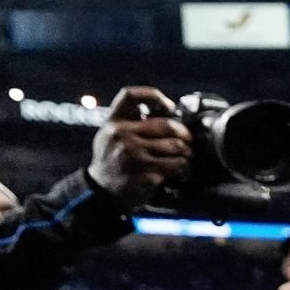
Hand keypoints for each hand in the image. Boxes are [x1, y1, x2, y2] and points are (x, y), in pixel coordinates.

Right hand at [87, 87, 191, 207]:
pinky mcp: (146, 174)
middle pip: (167, 125)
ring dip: (187, 154)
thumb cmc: (111, 162)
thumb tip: (165, 112)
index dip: (153, 96)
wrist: (100, 193)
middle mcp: (122, 135)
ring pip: (177, 147)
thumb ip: (129, 123)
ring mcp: (134, 155)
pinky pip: (178, 166)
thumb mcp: (110, 137)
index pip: (130, 95)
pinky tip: (180, 173)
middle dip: (184, 134)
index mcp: (113, 123)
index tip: (169, 107)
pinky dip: (184, 170)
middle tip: (188, 142)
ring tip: (186, 159)